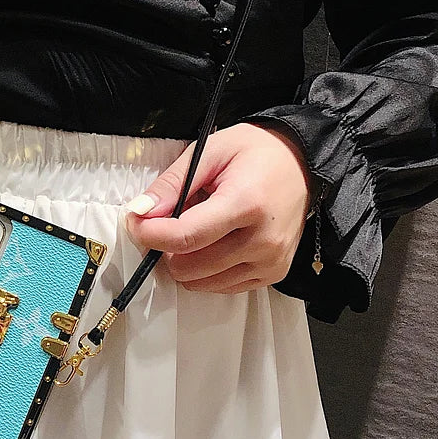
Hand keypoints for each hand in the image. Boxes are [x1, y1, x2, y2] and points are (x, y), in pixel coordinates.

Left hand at [123, 122, 314, 293]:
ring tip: (196, 229)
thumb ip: (173, 183)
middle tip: (166, 223)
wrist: (303, 164)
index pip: (186, 237)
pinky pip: (221, 287)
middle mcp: (262, 240)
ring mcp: (270, 262)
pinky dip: (206, 270)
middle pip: (189, 267)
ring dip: (184, 261)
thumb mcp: (210, 151)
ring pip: (201, 282)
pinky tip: (214, 243)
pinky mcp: (272, 274)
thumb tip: (141, 211)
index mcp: (246, 204)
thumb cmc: (256, 153)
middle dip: (165, 248)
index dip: (150, 234)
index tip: (135, 223)